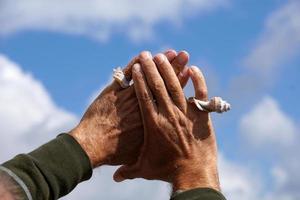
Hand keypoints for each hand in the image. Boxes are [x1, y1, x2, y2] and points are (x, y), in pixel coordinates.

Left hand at [70, 50, 189, 166]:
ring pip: (145, 75)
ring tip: (169, 52)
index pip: (169, 95)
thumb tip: (163, 145)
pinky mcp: (112, 92)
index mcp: (152, 117)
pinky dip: (133, 64)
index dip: (179, 81)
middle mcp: (141, 104)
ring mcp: (126, 96)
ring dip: (157, 63)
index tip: (188, 70)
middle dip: (174, 66)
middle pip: (161, 81)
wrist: (92, 146)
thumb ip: (151, 144)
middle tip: (184, 54)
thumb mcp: (139, 152)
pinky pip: (124, 74)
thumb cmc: (116, 153)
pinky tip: (141, 55)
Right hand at [113, 53, 219, 191]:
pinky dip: (197, 80)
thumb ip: (128, 170)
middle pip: (159, 86)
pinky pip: (199, 93)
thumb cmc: (167, 171)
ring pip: (176, 86)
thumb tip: (115, 177)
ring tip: (165, 56)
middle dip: (152, 68)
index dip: (140, 79)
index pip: (144, 95)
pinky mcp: (200, 115)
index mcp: (153, 124)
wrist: (194, 175)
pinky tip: (193, 69)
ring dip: (170, 69)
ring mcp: (186, 114)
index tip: (138, 66)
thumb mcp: (145, 169)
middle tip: (149, 54)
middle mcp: (169, 115)